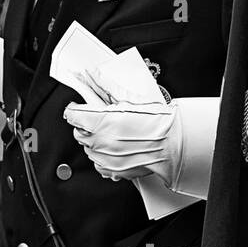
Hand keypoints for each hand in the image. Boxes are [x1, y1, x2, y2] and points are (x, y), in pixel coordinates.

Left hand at [63, 99, 182, 186]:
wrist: (175, 143)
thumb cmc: (158, 121)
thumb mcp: (130, 100)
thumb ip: (105, 89)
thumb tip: (91, 77)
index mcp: (101, 120)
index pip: (72, 114)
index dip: (75, 110)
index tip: (78, 108)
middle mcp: (100, 140)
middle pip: (78, 132)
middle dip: (85, 125)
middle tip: (99, 121)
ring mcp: (105, 157)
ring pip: (87, 148)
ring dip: (94, 141)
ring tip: (113, 134)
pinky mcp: (112, 169)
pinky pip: (97, 163)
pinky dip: (102, 156)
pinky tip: (114, 149)